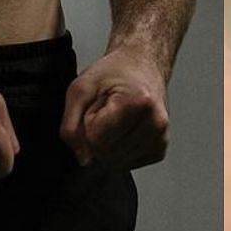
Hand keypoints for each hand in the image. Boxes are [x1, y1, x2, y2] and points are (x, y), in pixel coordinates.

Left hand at [62, 47, 170, 169]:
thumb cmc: (115, 72)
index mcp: (138, 102)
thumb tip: (83, 159)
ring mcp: (160, 138)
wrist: (142, 66)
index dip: (88, 124)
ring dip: (107, 144)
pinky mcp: (160, 149)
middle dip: (97, 136)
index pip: (95, 140)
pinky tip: (125, 129)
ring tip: (116, 119)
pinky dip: (118, 150)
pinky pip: (125, 164)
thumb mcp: (80, 89)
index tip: (98, 106)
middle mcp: (155, 123)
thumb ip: (70, 127)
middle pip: (105, 154)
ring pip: (114, 162)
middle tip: (106, 112)